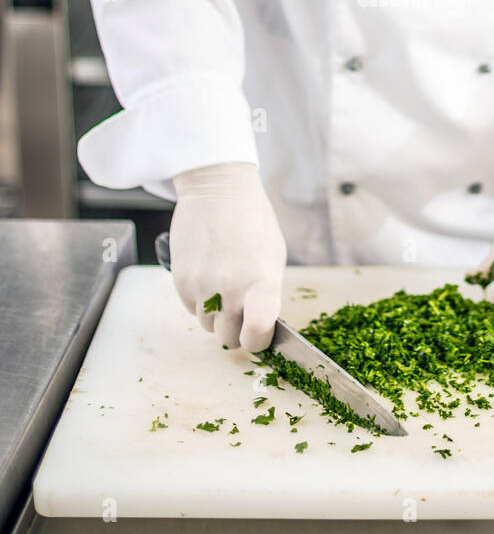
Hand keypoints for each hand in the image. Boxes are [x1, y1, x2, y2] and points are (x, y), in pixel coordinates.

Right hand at [169, 161, 285, 351]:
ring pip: (208, 326)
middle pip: (229, 339)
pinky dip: (199, 301)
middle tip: (240, 311)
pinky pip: (190, 310)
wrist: (218, 191)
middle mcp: (231, 287)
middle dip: (236, 331)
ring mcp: (203, 285)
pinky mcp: (181, 280)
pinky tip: (208, 275)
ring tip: (223, 284)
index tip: (257, 336)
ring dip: (216, 315)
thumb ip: (267, 294)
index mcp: (262, 280)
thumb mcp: (273, 256)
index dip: (257, 343)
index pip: (258, 333)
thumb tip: (259, 326)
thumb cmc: (253, 221)